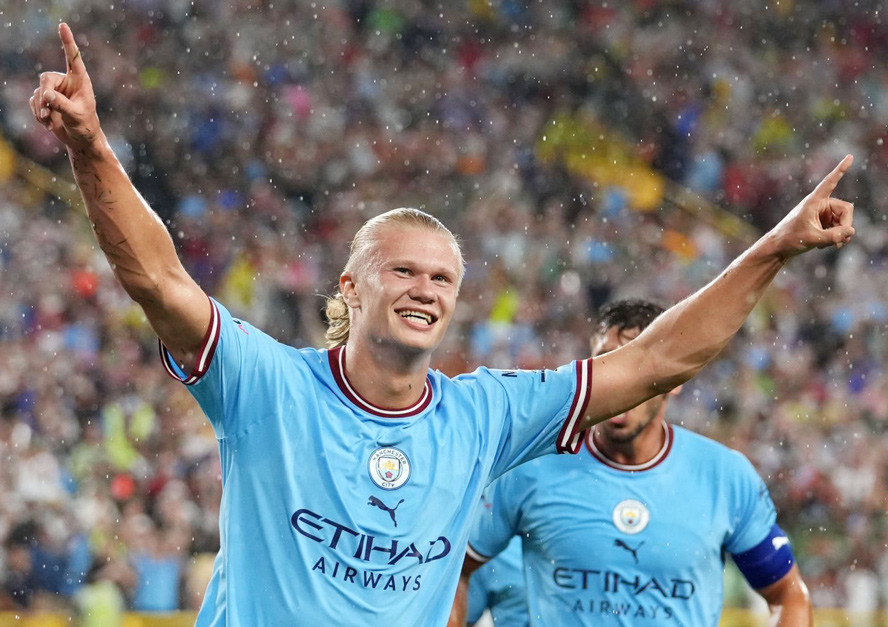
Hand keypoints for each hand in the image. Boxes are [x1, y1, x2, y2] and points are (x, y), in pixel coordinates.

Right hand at [29, 23, 100, 149]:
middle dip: (44, 95)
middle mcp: (66, 82)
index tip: (63, 25)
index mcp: (80, 81)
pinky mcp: (45, 100)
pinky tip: (47, 123)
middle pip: (46, 79)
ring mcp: (54, 91)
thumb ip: (62, 104)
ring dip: (41, 109)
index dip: (67, 42)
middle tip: (46, 109)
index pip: (73, 59)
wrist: (80, 139)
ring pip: (38, 93)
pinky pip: (34, 102)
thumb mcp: (76, 115)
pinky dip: (38, 114)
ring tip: (49, 121)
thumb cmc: (85, 125)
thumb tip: (46, 95)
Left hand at [770, 155, 854, 258]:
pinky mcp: (823, 222)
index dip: (840, 170)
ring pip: (844, 220)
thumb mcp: (813, 239)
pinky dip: (836, 236)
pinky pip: (839, 227)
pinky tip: (826, 244)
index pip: (829, 182)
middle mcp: (820, 204)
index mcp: (813, 201)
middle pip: (846, 210)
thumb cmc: (790, 239)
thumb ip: (834, 236)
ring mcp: (823, 213)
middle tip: (840, 241)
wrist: (779, 248)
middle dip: (845, 225)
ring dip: (841, 234)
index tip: (850, 156)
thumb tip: (851, 231)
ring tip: (832, 245)